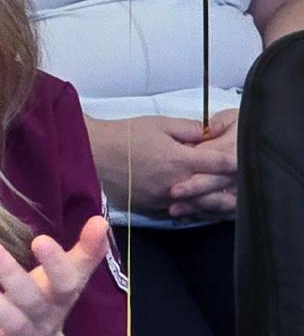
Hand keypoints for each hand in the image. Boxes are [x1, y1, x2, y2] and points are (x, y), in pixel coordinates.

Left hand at [0, 217, 109, 335]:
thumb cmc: (46, 306)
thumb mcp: (66, 282)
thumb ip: (84, 253)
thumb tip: (100, 220)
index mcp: (60, 298)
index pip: (66, 282)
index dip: (56, 263)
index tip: (40, 239)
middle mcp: (44, 319)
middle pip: (32, 299)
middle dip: (11, 274)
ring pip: (10, 322)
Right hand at [86, 115, 233, 217]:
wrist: (91, 154)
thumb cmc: (124, 135)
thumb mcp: (158, 124)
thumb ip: (188, 129)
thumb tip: (206, 134)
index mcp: (181, 160)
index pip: (220, 164)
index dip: (236, 162)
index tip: (244, 161)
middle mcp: (176, 183)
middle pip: (213, 192)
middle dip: (230, 190)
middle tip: (244, 192)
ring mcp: (163, 199)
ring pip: (197, 206)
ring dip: (213, 205)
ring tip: (227, 206)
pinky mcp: (150, 208)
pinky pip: (176, 211)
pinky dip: (189, 210)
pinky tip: (196, 209)